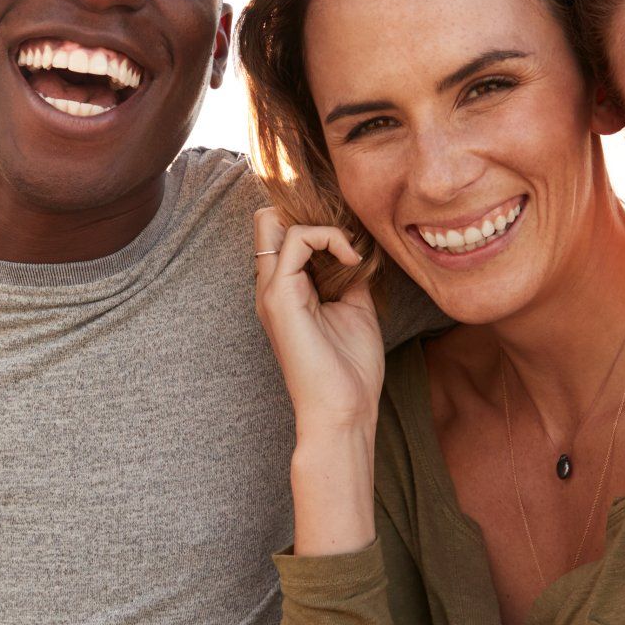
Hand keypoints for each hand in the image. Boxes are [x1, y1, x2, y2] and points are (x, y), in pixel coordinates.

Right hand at [252, 207, 384, 439]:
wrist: (344, 409)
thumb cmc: (351, 370)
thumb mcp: (355, 308)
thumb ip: (350, 276)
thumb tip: (358, 248)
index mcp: (286, 292)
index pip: (282, 233)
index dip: (316, 224)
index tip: (352, 246)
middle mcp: (271, 288)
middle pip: (266, 220)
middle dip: (309, 215)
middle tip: (343, 239)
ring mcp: (270, 290)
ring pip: (274, 221)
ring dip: (323, 227)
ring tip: (351, 254)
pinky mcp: (279, 295)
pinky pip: (297, 239)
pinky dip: (329, 238)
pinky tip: (351, 260)